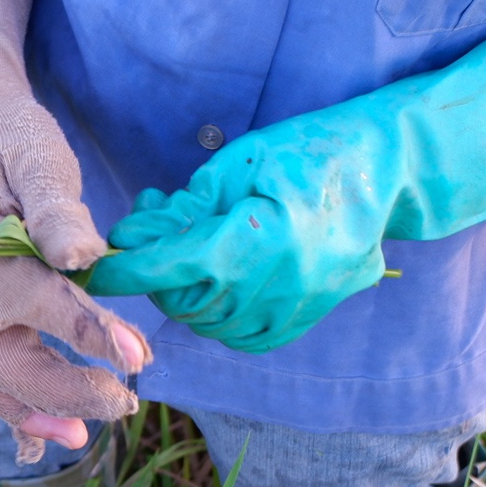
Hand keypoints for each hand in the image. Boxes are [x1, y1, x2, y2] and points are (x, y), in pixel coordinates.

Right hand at [0, 97, 150, 463]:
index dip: (86, 330)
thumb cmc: (12, 142)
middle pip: (5, 358)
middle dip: (64, 389)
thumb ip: (56, 212)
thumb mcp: (38, 158)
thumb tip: (80, 256)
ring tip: (80, 438)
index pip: (34, 298)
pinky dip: (13, 413)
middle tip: (123, 401)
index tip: (135, 354)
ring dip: (35, 411)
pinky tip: (42, 443)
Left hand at [85, 0, 485, 352]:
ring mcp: (302, 304)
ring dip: (188, 295)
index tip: (97, 270)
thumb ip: (187, 205)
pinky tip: (217, 287)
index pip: (171, 267)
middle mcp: (281, 283)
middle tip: (150, 242)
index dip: (126, 271)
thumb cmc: (310, 150)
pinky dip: (223, 319)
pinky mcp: (313, 313)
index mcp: (258, 239)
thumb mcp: (240, 162)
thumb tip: (135, 235)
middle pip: (188, 300)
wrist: (388, 167)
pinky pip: (250, 336)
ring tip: (188, 255)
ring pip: (215, 323)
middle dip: (158, 275)